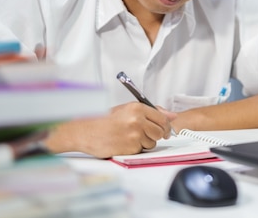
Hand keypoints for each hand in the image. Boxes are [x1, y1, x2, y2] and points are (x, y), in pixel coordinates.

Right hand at [44, 102, 174, 157]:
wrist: (85, 131)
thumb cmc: (104, 120)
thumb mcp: (126, 109)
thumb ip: (151, 112)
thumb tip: (172, 116)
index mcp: (137, 108)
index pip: (162, 118)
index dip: (165, 126)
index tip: (165, 130)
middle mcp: (138, 120)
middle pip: (160, 131)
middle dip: (156, 135)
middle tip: (146, 135)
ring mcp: (135, 134)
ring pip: (151, 142)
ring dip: (144, 143)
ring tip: (129, 138)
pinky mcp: (130, 147)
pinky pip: (141, 150)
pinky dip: (136, 149)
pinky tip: (124, 143)